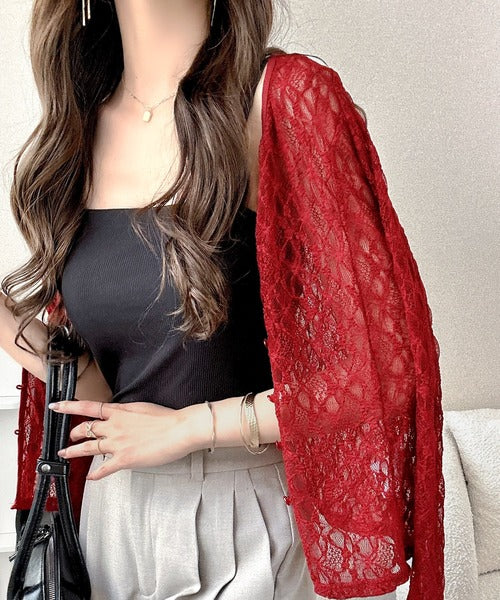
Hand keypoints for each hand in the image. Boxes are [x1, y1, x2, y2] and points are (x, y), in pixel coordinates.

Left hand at [49, 400, 192, 480]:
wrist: (179, 430)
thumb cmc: (167, 418)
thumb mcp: (142, 408)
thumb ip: (128, 413)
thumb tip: (121, 415)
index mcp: (120, 412)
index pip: (88, 407)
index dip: (69, 406)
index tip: (56, 406)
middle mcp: (114, 427)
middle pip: (86, 429)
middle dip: (75, 433)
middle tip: (70, 436)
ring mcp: (117, 444)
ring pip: (89, 448)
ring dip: (74, 452)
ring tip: (65, 453)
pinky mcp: (124, 459)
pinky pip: (104, 468)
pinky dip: (96, 474)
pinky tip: (91, 477)